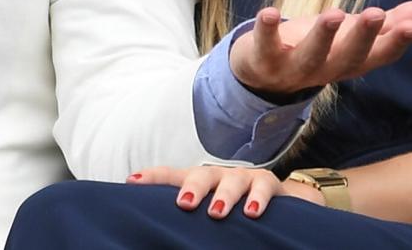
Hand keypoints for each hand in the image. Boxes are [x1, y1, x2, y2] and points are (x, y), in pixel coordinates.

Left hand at [129, 164, 309, 219]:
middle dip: (192, 188)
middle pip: (201, 174)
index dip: (152, 177)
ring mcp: (243, 177)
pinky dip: (259, 199)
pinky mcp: (268, 183)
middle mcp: (218, 176)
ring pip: (231, 180)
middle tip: (184, 205)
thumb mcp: (208, 216)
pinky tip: (253, 213)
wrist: (280, 205)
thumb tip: (158, 236)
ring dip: (224, 196)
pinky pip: (263, 187)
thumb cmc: (235, 212)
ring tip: (217, 213)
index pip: (172, 176)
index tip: (131, 182)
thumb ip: (189, 223)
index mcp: (199, 183)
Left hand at [229, 0, 411, 98]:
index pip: (379, 56)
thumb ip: (392, 22)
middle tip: (377, 14)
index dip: (396, 42)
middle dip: (363, 37)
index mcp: (352, 62)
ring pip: (312, 56)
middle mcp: (326, 69)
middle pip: (348, 58)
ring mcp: (294, 68)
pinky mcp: (263, 59)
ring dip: (323, 36)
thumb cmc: (319, 47)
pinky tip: (269, 13)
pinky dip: (266, 30)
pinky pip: (264, 46)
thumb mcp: (355, 34)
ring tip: (335, 13)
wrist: (263, 71)